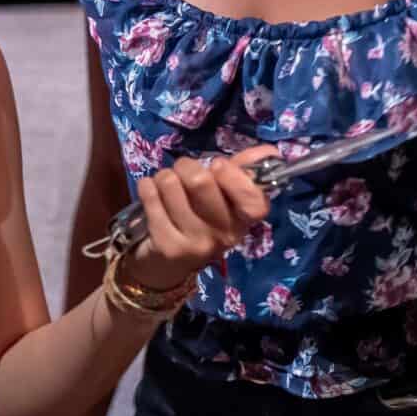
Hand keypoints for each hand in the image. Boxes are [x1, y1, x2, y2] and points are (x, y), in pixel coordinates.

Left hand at [127, 146, 274, 291]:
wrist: (167, 264)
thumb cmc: (199, 218)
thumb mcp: (224, 196)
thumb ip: (243, 170)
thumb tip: (269, 151)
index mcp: (244, 220)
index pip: (254, 200)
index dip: (234, 177)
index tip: (218, 166)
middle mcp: (225, 235)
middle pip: (200, 182)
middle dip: (186, 166)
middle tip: (182, 173)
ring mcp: (197, 244)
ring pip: (171, 183)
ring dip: (164, 176)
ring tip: (166, 186)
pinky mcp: (169, 247)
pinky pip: (151, 197)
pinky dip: (147, 187)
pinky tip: (151, 193)